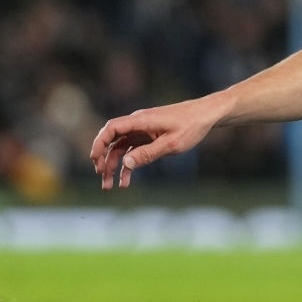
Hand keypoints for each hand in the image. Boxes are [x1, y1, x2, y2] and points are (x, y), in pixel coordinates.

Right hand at [90, 96, 222, 188]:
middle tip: (102, 179)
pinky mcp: (149, 135)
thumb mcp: (171, 143)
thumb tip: (125, 163)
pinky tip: (126, 181)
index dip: (99, 143)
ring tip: (110, 186)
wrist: (207, 115)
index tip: (94, 161)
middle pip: (112, 141)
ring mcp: (143, 130)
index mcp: (141, 120)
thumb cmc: (192, 126)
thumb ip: (148, 154)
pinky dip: (128, 165)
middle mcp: (138, 123)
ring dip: (114, 166)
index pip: (111, 128)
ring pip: (121, 148)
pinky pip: (133, 150)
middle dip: (104, 160)